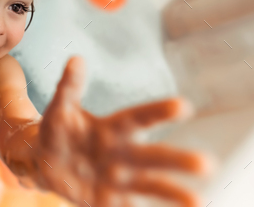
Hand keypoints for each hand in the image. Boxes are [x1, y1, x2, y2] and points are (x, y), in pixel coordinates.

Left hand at [34, 56, 211, 206]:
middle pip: (153, 156)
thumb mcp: (60, 108)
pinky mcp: (106, 202)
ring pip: (148, 187)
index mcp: (114, 129)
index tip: (184, 105)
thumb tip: (76, 60)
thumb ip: (69, 87)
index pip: (139, 118)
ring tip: (198, 202)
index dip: (159, 112)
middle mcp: (123, 155)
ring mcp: (117, 180)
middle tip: (208, 164)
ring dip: (172, 194)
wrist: (46, 159)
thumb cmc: (60, 129)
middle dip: (178, 160)